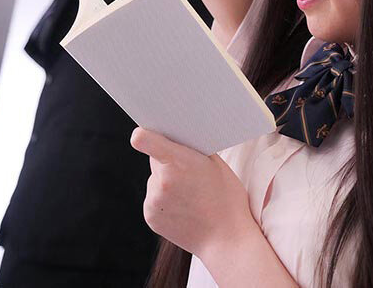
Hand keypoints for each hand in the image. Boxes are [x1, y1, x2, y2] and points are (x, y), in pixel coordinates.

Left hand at [130, 128, 256, 258]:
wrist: (227, 239)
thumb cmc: (227, 200)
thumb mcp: (217, 164)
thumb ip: (193, 150)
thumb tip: (177, 139)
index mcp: (178, 162)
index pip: (144, 140)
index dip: (145, 134)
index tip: (146, 133)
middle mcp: (161, 181)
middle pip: (156, 159)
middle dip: (169, 161)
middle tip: (191, 172)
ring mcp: (153, 200)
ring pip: (156, 180)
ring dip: (168, 183)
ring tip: (191, 196)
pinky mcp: (150, 216)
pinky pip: (155, 198)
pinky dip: (166, 200)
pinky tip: (184, 208)